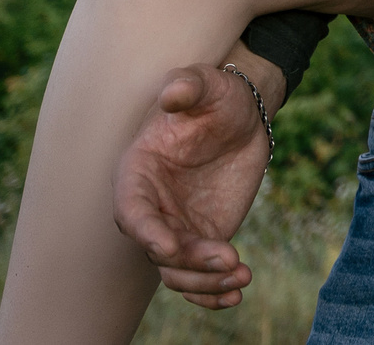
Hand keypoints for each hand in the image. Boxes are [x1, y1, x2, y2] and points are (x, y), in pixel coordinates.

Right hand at [112, 60, 272, 309]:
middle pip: (157, 248)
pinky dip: (213, 291)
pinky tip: (237, 291)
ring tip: (241, 275)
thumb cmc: (216, 96)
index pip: (131, 210)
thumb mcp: (207, 83)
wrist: (242, 114)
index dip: (147, 231)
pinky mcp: (204, 237)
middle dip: (188, 261)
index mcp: (138, 172)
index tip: (170, 246)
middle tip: (228, 258)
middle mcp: (152, 206)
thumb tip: (173, 92)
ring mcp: (177, 226)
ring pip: (178, 270)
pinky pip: (199, 275)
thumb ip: (188, 85)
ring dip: (205, 281)